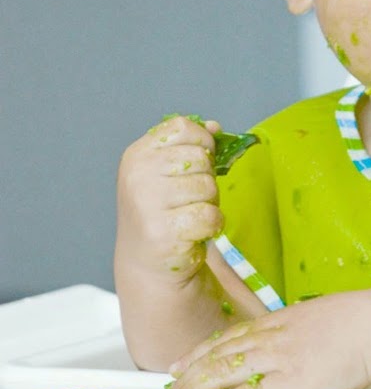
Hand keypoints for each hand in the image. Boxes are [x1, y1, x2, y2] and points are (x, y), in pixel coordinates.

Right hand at [116, 114, 223, 282]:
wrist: (147, 262)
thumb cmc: (163, 212)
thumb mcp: (168, 173)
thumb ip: (190, 146)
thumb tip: (214, 126)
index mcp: (137, 154)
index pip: (182, 127)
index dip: (202, 141)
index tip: (199, 161)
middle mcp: (137, 174)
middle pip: (200, 158)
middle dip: (207, 178)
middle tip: (191, 199)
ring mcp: (147, 202)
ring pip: (208, 187)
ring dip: (210, 203)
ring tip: (190, 215)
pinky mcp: (163, 231)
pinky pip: (211, 215)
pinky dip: (212, 225)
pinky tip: (195, 231)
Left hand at [166, 292, 370, 388]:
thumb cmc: (362, 323)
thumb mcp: (321, 318)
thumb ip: (300, 332)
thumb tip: (294, 344)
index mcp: (280, 321)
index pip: (230, 337)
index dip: (202, 350)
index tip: (182, 360)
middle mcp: (273, 338)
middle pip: (219, 353)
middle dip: (190, 371)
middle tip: (168, 387)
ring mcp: (280, 359)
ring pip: (224, 372)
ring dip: (196, 388)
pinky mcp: (292, 383)